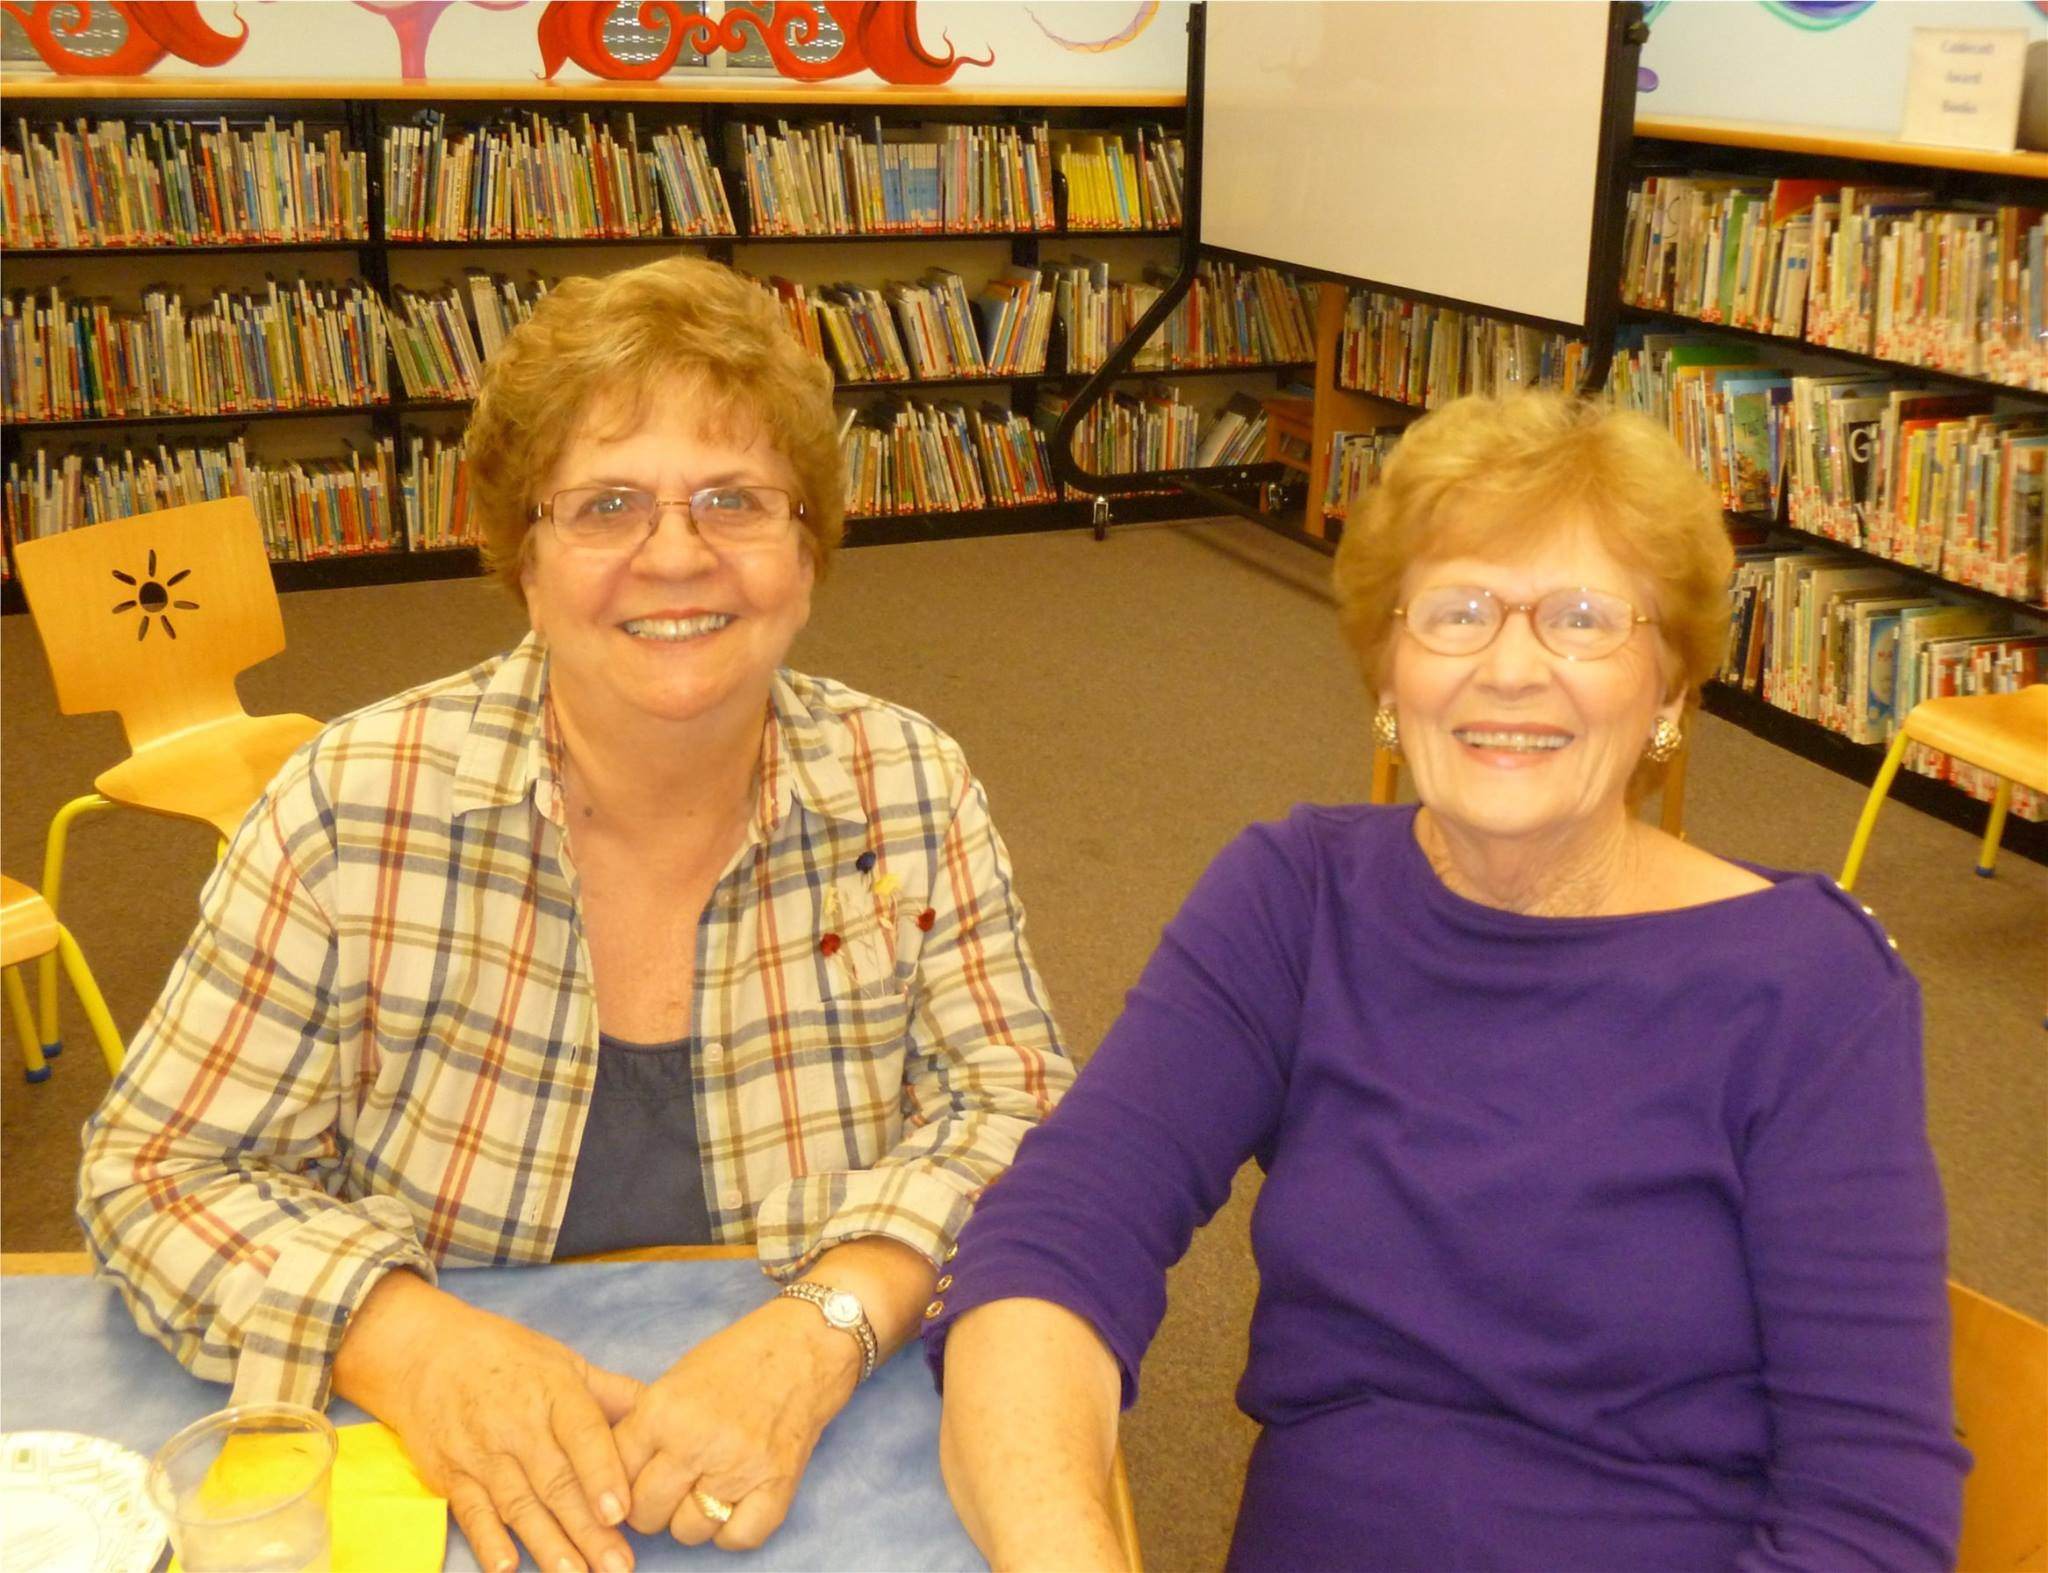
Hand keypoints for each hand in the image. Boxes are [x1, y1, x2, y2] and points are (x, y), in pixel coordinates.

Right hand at [334, 1271, 642, 1572]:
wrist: (425, 1354)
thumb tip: (660, 1415)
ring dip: (548, 1545)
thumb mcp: (563, 1361)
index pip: (581, 1433)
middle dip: (588, 1529)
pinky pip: (472, 1513)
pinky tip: (507, 1568)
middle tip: (617, 1566)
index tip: (621, 1511)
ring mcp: (482, 1454)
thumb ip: (611, 1392)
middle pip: (556, 1482)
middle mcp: (517, 1425)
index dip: (601, 1473)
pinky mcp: (451, 1477)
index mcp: (553, 1392)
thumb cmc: (507, 1358)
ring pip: (520, 1505)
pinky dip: (489, 1542)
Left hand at [614, 1296, 861, 1550]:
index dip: (617, 1481)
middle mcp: (696, 1443)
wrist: (807, 1342)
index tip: (632, 1479)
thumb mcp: (675, 1379)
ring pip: (687, 1531)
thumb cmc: (738, 1356)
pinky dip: (731, 1531)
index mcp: (663, 1411)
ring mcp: (738, 1468)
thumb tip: (614, 1477)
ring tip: (705, 1489)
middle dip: (650, 1506)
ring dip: (691, 1518)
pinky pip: (737, 1538)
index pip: (613, 1475)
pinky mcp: (777, 1486)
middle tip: (667, 1488)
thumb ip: (645, 1427)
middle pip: (645, 1513)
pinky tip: (733, 1504)